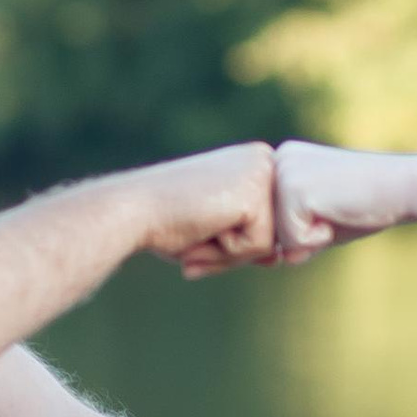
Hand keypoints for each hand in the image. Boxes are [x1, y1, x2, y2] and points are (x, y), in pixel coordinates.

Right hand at [127, 142, 277, 274]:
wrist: (133, 210)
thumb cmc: (166, 221)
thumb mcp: (217, 228)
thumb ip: (250, 238)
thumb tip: (284, 257)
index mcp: (255, 160)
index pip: (271, 219)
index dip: (238, 242)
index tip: (201, 228)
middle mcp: (264, 159)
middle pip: (276, 232)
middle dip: (235, 249)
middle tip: (196, 233)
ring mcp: (263, 174)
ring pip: (272, 244)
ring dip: (231, 253)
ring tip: (198, 231)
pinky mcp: (255, 196)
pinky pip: (262, 247)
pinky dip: (229, 252)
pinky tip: (204, 229)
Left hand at [274, 139, 415, 260]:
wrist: (404, 187)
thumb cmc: (366, 205)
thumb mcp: (321, 220)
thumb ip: (292, 235)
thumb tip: (268, 258)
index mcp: (283, 159)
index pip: (272, 218)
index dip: (304, 228)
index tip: (334, 206)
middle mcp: (278, 160)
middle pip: (271, 228)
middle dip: (305, 234)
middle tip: (338, 208)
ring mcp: (284, 173)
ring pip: (279, 238)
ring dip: (311, 237)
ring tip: (338, 209)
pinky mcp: (293, 190)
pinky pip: (292, 242)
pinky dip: (318, 239)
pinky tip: (338, 212)